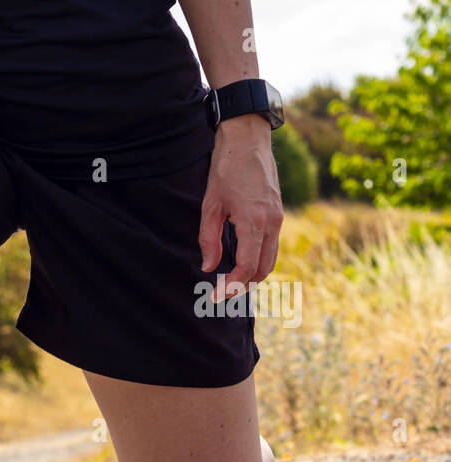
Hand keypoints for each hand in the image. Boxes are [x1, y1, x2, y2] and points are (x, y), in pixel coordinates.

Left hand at [199, 114, 283, 299]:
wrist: (249, 139)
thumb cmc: (225, 169)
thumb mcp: (210, 205)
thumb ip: (209, 239)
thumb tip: (209, 267)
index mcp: (254, 222)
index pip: (247, 267)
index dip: (231, 286)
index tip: (215, 296)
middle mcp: (272, 223)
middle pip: (263, 269)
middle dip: (243, 285)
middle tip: (221, 293)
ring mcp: (278, 218)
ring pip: (271, 259)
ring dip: (253, 275)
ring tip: (230, 282)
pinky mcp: (278, 213)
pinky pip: (271, 245)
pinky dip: (259, 259)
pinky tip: (241, 261)